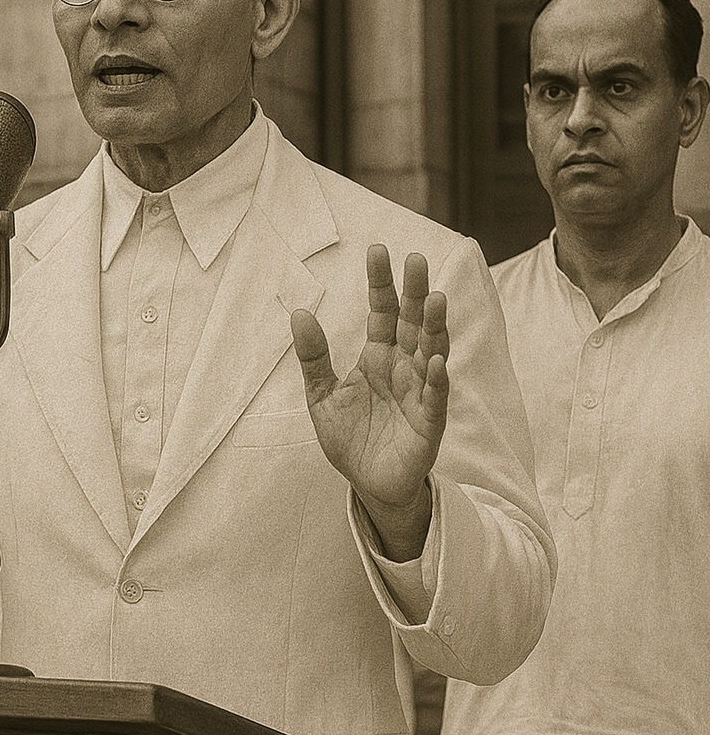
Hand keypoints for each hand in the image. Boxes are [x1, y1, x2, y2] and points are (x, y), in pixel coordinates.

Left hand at [291, 246, 448, 559]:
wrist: (368, 484)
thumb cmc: (349, 438)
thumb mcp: (321, 396)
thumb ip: (313, 358)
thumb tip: (298, 312)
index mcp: (377, 356)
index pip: (382, 311)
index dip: (380, 282)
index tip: (378, 250)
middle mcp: (403, 367)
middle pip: (411, 322)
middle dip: (415, 292)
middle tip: (417, 259)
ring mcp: (420, 392)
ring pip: (431, 352)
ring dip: (434, 327)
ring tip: (435, 299)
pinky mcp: (429, 423)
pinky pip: (435, 398)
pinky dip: (437, 380)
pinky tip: (435, 361)